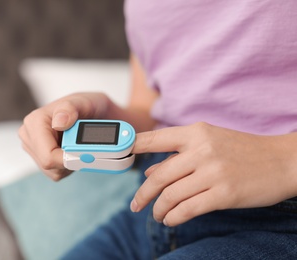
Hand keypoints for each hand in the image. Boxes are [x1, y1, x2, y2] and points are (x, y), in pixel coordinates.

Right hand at [19, 92, 111, 180]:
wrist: (95, 114)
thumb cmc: (88, 106)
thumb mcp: (83, 102)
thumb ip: (69, 109)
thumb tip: (58, 123)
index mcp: (35, 121)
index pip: (48, 156)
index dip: (68, 160)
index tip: (86, 157)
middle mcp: (30, 136)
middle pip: (50, 166)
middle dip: (71, 161)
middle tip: (87, 148)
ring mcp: (34, 149)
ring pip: (54, 172)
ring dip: (71, 164)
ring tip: (79, 146)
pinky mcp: (41, 159)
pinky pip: (57, 173)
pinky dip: (69, 166)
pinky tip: (74, 151)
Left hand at [130, 122, 296, 225]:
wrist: (281, 161)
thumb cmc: (242, 150)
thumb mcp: (209, 143)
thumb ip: (177, 156)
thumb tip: (148, 171)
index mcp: (196, 133)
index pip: (155, 138)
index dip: (133, 147)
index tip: (118, 156)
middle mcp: (202, 150)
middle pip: (158, 176)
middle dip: (142, 194)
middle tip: (135, 205)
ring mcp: (213, 172)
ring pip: (171, 195)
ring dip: (158, 209)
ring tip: (156, 215)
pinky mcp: (224, 193)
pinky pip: (188, 209)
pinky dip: (174, 217)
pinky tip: (171, 219)